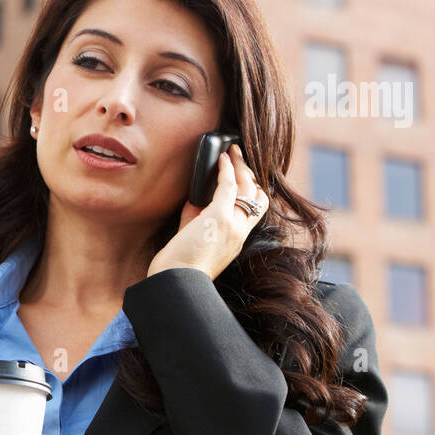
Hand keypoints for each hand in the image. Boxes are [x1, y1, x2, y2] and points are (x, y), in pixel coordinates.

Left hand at [147, 144, 267, 280]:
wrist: (176, 281)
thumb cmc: (179, 265)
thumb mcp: (193, 238)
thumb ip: (196, 218)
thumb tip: (194, 198)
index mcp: (237, 239)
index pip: (255, 211)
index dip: (253, 191)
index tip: (243, 177)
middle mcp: (240, 231)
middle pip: (258, 196)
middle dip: (251, 174)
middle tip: (239, 159)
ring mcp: (233, 224)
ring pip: (248, 187)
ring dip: (241, 166)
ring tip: (233, 152)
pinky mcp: (220, 217)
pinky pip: (229, 185)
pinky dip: (227, 168)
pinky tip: (222, 158)